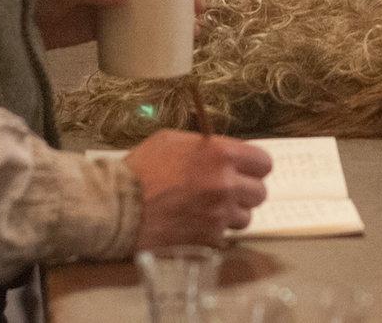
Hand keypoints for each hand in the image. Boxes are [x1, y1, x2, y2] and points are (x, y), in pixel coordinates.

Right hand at [126, 130, 272, 247]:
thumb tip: (223, 153)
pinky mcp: (208, 239)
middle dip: (244, 192)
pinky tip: (193, 223)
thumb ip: (206, 146)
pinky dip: (213, 232)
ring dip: (230, 215)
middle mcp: (226, 184)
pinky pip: (224, 237)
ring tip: (206, 209)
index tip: (247, 171)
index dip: (255, 167)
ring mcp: (219, 215)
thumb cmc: (140, 170)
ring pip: (245, 218)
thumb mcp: (173, 141)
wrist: (118, 206)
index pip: (264, 162)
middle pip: (259, 193)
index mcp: (220, 154)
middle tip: (226, 192)